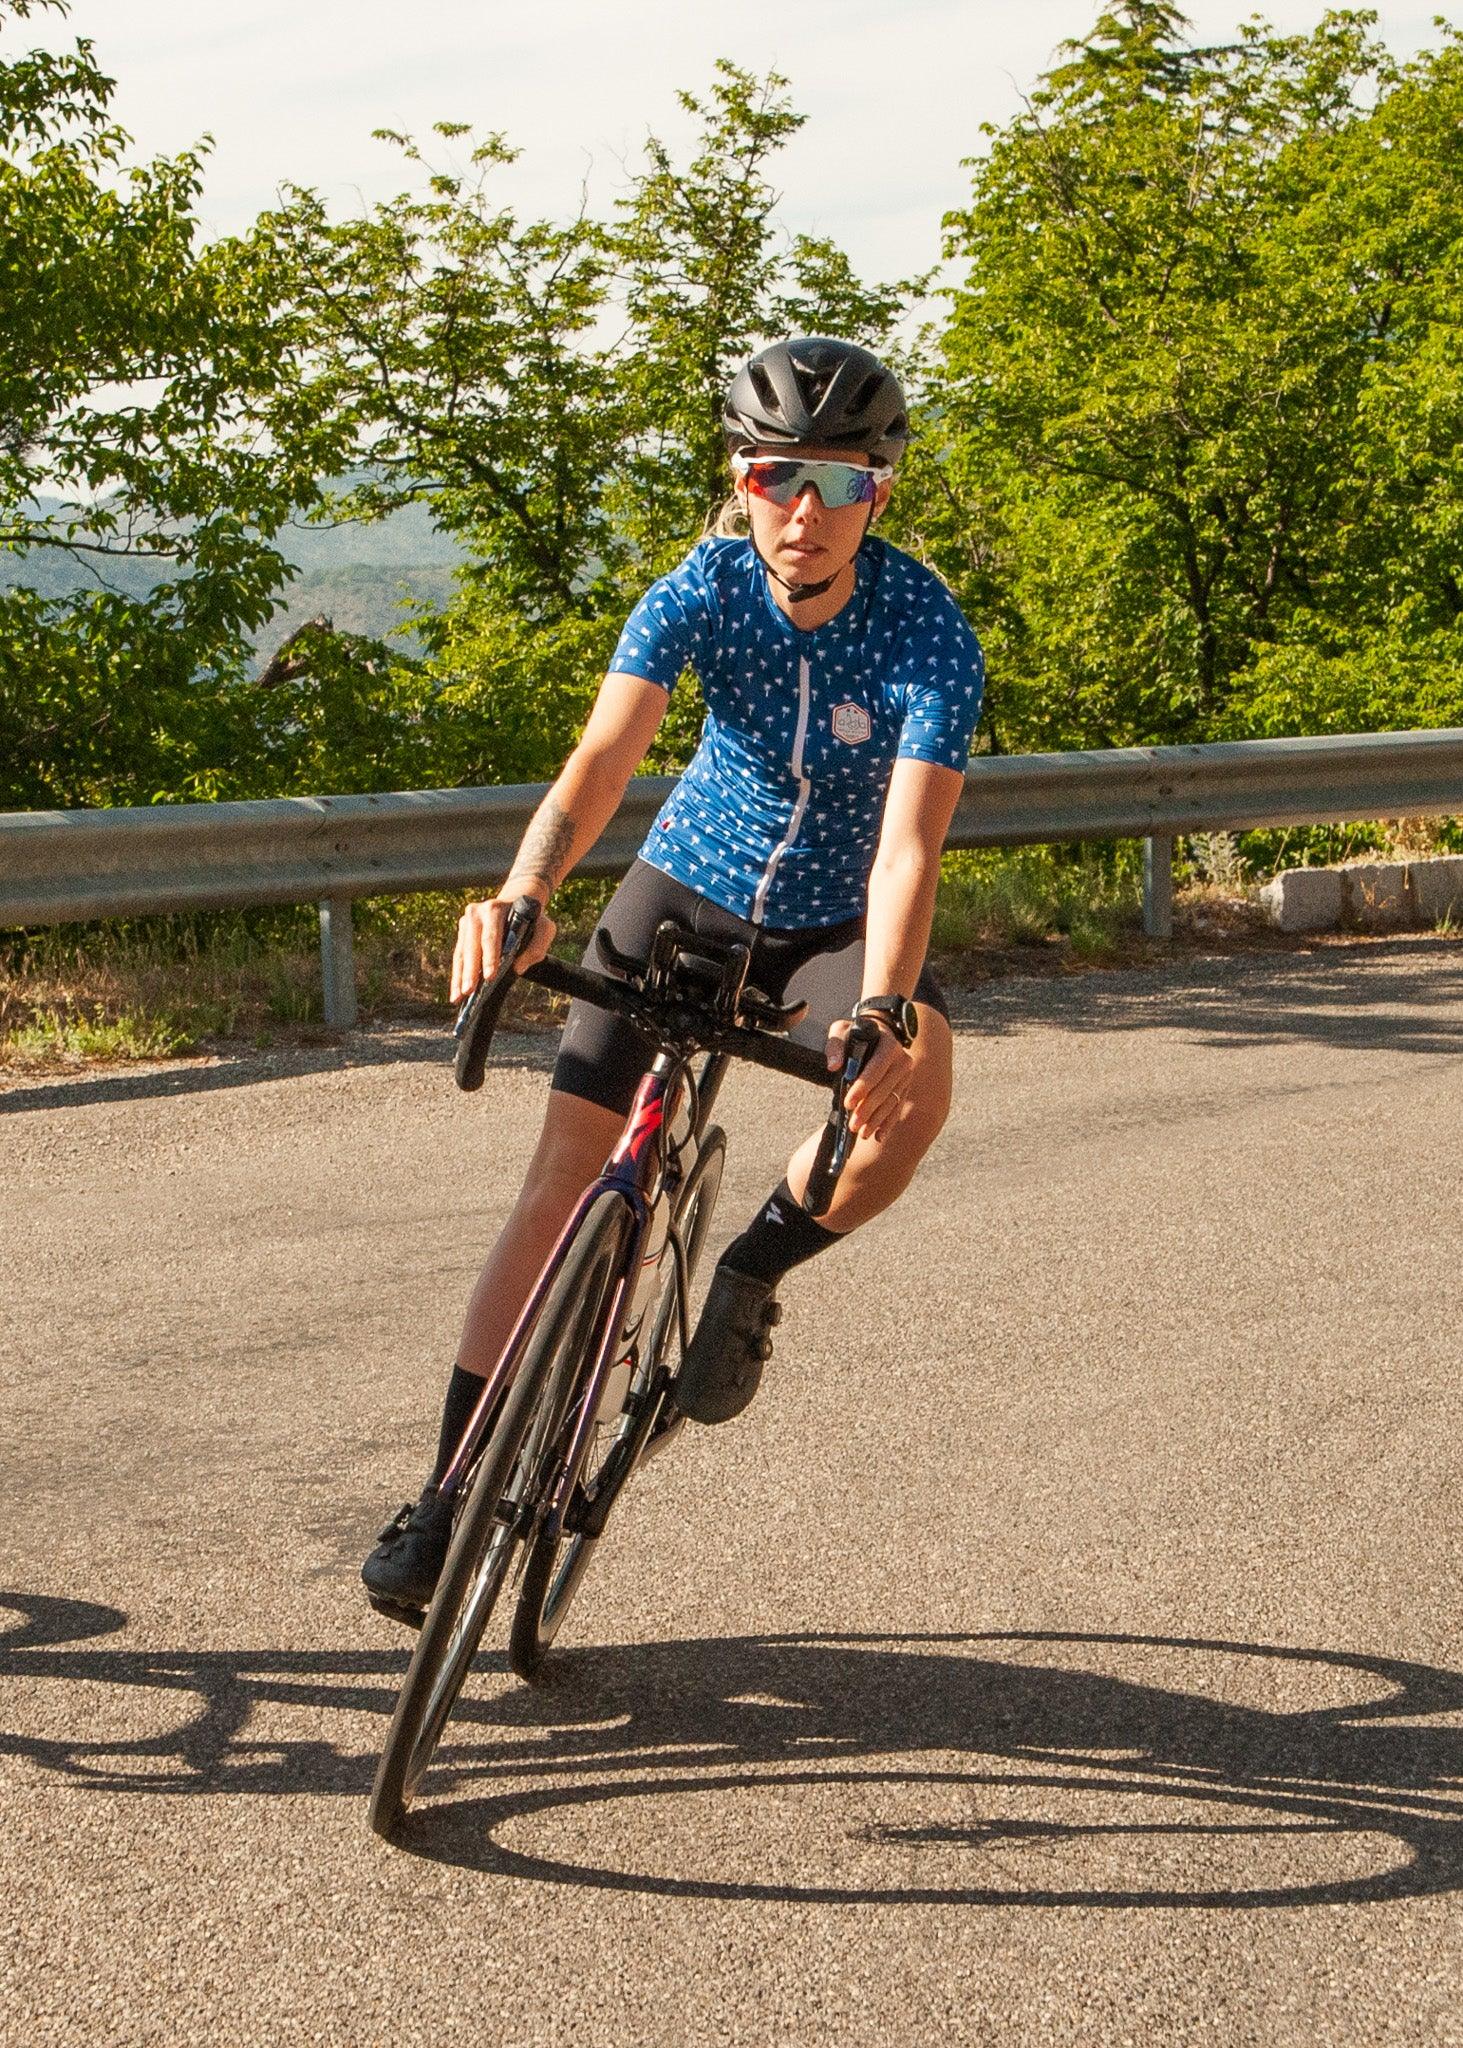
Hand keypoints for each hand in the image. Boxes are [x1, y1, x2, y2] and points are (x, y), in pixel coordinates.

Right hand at [450, 894, 556, 1003]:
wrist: (517, 904)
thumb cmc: (532, 919)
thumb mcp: (545, 928)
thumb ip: (537, 946)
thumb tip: (518, 968)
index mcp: (495, 909)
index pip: (491, 936)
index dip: (489, 957)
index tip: (489, 976)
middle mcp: (476, 913)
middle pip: (472, 947)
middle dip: (470, 971)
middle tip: (469, 991)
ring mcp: (466, 923)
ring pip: (461, 954)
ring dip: (459, 977)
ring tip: (458, 998)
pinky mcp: (462, 933)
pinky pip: (458, 957)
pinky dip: (457, 976)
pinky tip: (457, 992)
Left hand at [825, 1015, 912, 1142]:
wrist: (877, 1035)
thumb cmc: (855, 1034)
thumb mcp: (842, 1031)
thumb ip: (835, 1045)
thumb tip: (833, 1065)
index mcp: (889, 1044)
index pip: (877, 1067)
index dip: (863, 1086)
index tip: (848, 1102)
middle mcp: (903, 1060)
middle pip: (885, 1089)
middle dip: (868, 1109)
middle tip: (853, 1124)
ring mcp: (906, 1076)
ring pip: (891, 1101)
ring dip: (877, 1120)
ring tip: (862, 1133)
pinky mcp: (905, 1087)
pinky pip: (897, 1107)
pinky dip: (888, 1123)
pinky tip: (878, 1136)